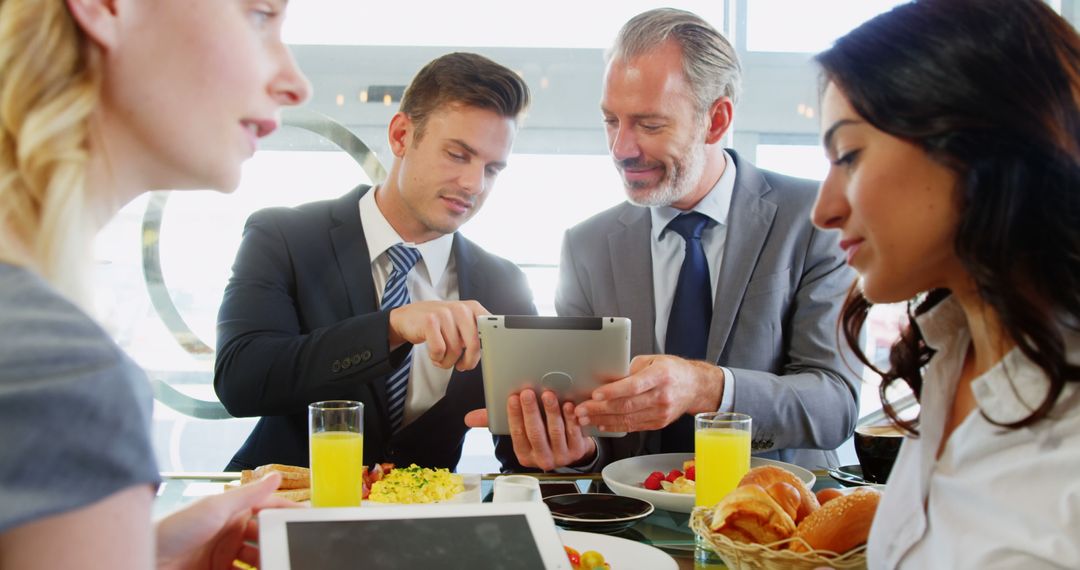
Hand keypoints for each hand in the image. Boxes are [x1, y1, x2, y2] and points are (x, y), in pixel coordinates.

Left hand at [155, 472, 299, 569]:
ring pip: (258, 560)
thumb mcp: (214, 508)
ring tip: (280, 564)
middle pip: (266, 539)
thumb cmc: (170, 530)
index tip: (310, 521)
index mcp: (231, 512)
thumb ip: (248, 494)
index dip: (289, 514)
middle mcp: (229, 533)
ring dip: (269, 562)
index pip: (269, 510)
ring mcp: (223, 557)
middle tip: (295, 550)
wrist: (145, 561)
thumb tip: (275, 476)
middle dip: (281, 544)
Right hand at [388, 300, 489, 370]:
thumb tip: (491, 353)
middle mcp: (461, 308)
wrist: (409, 318)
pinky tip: (434, 355)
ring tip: (443, 358)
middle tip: (463, 366)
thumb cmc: (439, 325)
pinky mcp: (430, 321)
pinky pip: (439, 350)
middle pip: (474, 344)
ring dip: (448, 361)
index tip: (491, 357)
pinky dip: (436, 358)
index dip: (492, 345)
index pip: (490, 329)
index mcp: (473, 308)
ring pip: (455, 350)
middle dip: (469, 361)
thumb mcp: (460, 324)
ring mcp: (444, 313)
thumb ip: (476, 334)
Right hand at [464, 390, 596, 470]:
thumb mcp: (519, 428)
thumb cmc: (539, 432)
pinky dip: (570, 418)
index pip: (517, 434)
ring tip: (547, 394)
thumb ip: (495, 421)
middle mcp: (542, 459)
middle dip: (530, 412)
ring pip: (555, 432)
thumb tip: (469, 418)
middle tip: (527, 392)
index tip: (513, 397)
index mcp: (524, 454)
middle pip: (535, 433)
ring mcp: (561, 456)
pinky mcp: (578, 450)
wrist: (571, 445)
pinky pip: (574, 433)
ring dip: (551, 412)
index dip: (514, 416)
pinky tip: (567, 404)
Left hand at [574, 355, 723, 431]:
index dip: (613, 391)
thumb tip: (607, 379)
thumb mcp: (652, 360)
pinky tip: (602, 424)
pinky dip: (615, 426)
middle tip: (581, 410)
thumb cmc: (671, 370)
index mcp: (660, 375)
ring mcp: (661, 412)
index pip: (633, 385)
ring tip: (585, 419)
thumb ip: (630, 369)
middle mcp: (662, 395)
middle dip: (600, 409)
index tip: (595, 394)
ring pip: (628, 419)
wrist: (695, 387)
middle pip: (627, 405)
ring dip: (603, 420)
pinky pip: (633, 426)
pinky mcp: (659, 423)